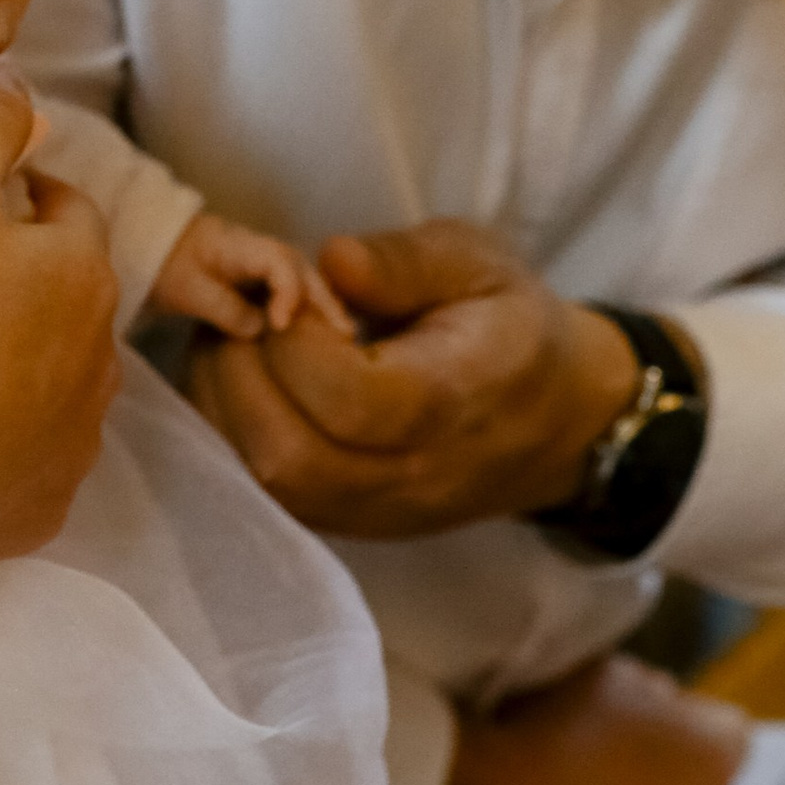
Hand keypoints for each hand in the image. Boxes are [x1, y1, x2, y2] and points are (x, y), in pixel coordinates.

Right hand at [0, 80, 122, 629]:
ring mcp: (73, 447)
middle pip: (69, 300)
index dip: (13, 197)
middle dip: (25, 282)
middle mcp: (101, 363)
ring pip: (56, 384)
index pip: (63, 209)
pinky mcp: (39, 513)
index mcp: (83, 274)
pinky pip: (27, 464)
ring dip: (17, 364)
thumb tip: (17, 86)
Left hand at [152, 209, 356, 341]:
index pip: (279, 261)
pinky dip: (306, 308)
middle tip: (344, 333)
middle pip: (302, 268)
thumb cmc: (162, 263)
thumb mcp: (185, 287)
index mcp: (240, 246)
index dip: (288, 292)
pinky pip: (288, 289)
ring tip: (343, 336)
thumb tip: (260, 329)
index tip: (281, 324)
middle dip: (324, 299)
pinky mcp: (254, 279)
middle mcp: (258, 251)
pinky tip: (317, 334)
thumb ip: (222, 307)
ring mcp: (258, 264)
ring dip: (321, 304)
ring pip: (300, 278)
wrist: (145, 246)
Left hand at [184, 220, 640, 538]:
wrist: (557, 421)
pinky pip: (272, 496)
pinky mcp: (352, 524)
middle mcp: (413, 476)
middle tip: (243, 314)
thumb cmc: (511, 328)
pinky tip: (246, 382)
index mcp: (454, 403)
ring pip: (272, 484)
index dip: (296, 342)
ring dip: (228, 405)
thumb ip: (404, 262)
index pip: (348, 399)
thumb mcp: (477, 265)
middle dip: (242, 374)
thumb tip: (330, 260)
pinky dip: (237, 435)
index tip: (292, 294)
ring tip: (236, 342)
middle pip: (291, 456)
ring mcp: (379, 512)